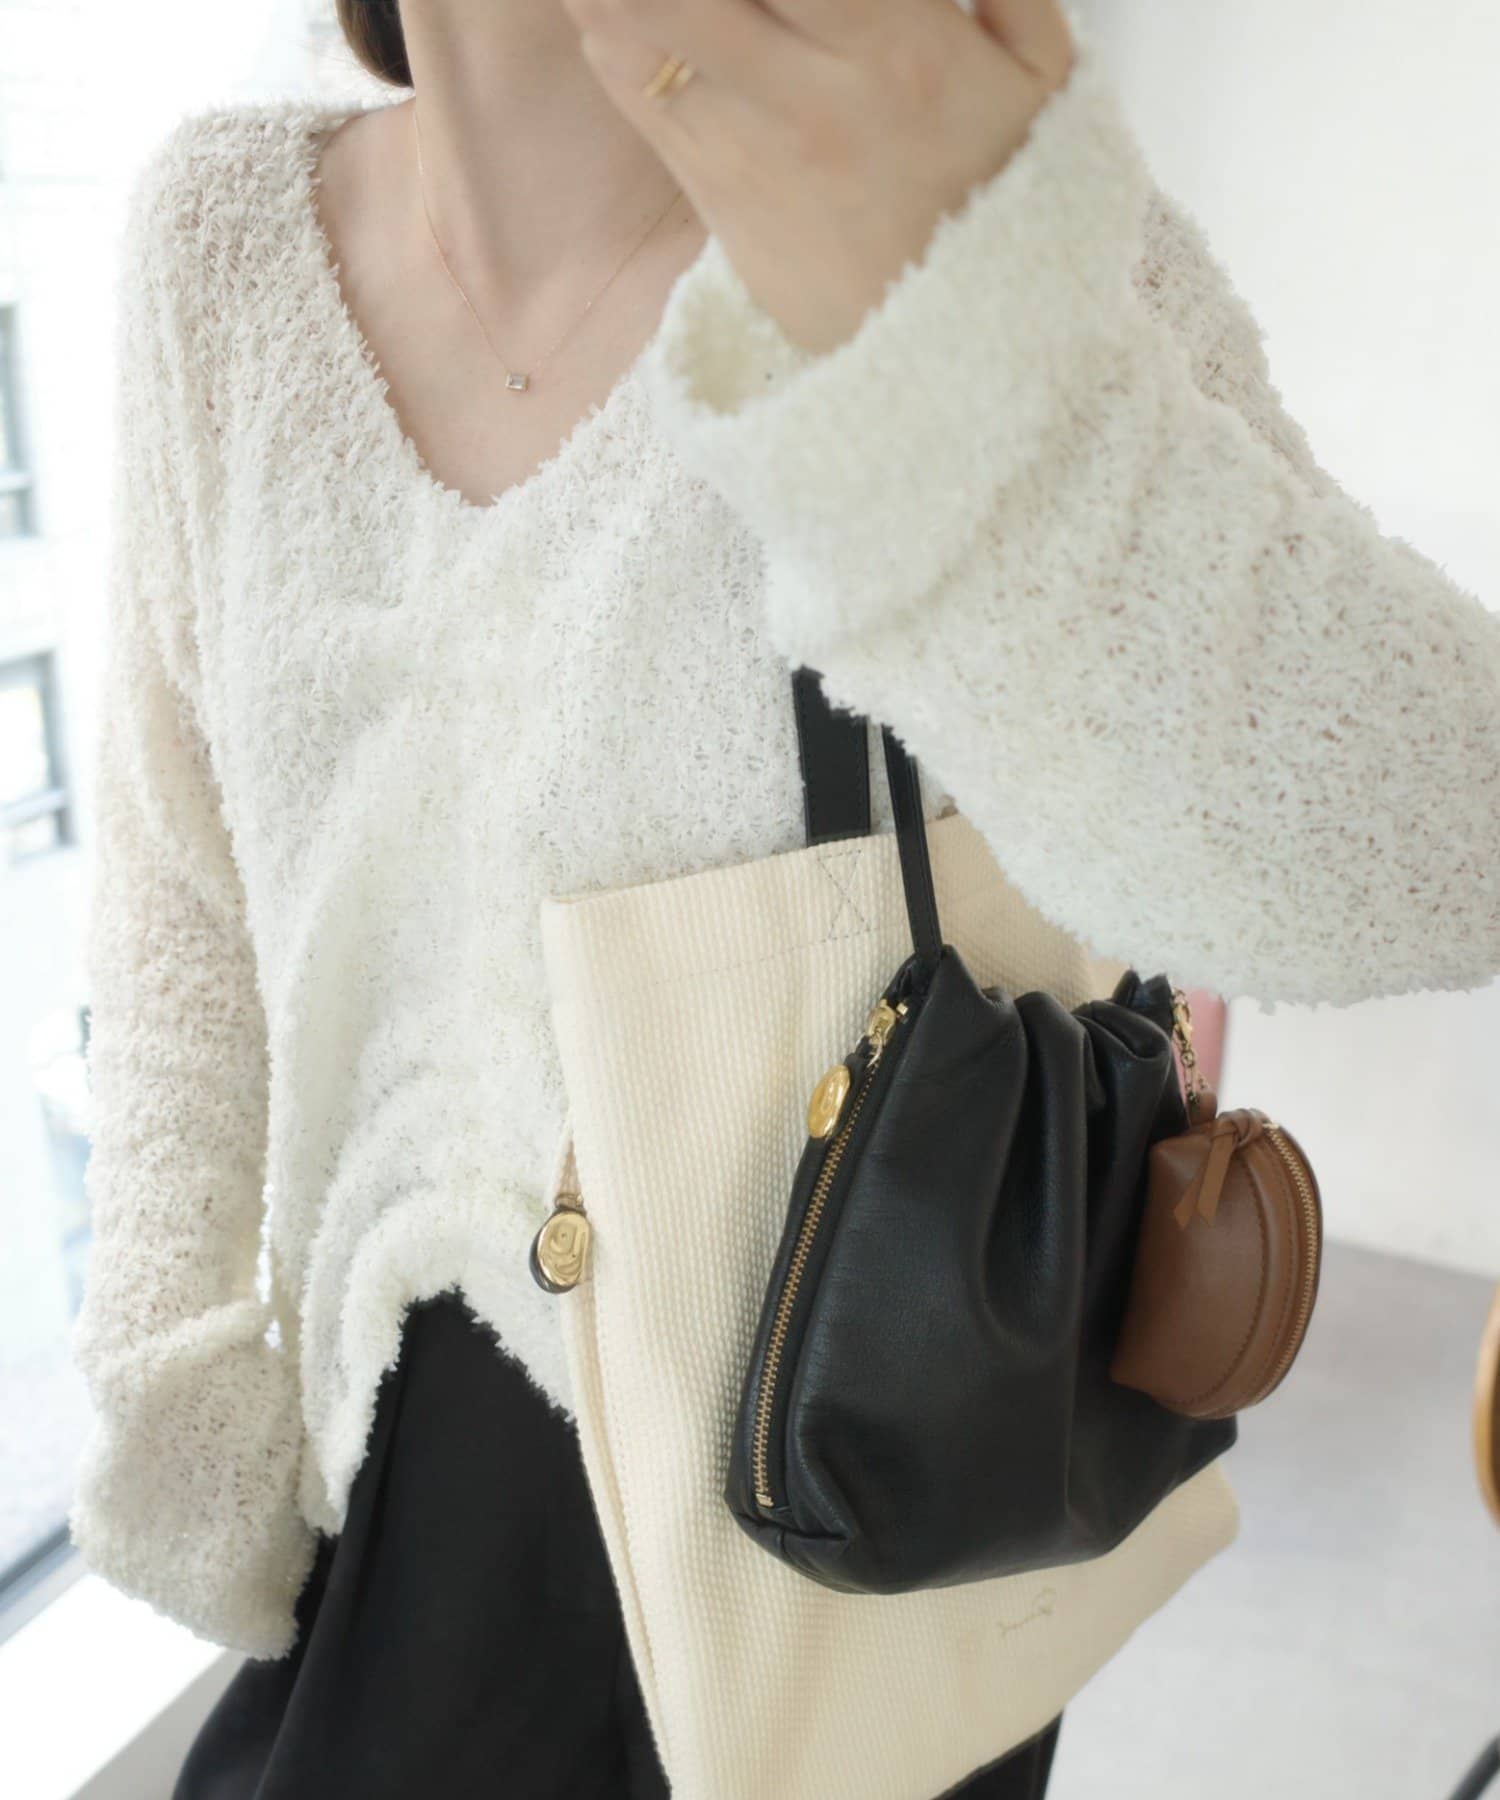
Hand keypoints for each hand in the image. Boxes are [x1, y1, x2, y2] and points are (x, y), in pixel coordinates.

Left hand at [561, 0, 1075, 354]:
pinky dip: (606, 26)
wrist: (957, 355)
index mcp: (897, 48)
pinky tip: (600, 3)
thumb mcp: (1042, 77)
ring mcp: (749, 147)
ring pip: (635, 26)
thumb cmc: (1002, 201)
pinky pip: (633, 93)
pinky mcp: (713, 195)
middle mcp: (809, 93)